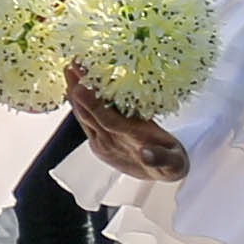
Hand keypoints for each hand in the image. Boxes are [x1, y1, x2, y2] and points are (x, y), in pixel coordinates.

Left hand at [64, 67, 187, 182]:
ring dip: (75, 94)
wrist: (161, 176)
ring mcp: (102, 143)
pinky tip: (75, 88)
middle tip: (71, 66)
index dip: (93, 103)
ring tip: (70, 71)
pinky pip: (85, 120)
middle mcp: (111, 142)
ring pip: (84, 116)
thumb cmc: (170, 162)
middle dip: (78, 91)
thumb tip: (147, 154)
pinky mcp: (98, 143)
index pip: (107, 120)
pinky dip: (79, 103)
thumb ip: (161, 159)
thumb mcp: (173, 163)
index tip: (82, 86)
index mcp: (130, 141)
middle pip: (89, 115)